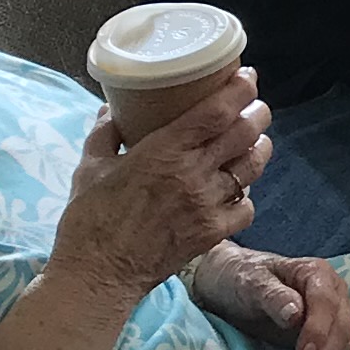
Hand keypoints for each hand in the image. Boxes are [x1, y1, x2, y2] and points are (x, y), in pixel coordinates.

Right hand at [54, 69, 269, 306]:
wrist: (98, 273)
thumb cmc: (90, 219)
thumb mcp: (90, 167)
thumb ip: (105, 134)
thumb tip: (112, 110)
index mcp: (164, 150)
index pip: (217, 111)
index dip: (240, 89)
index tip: (247, 77)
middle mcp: (193, 173)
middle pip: (244, 133)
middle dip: (257, 114)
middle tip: (255, 107)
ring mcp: (207, 205)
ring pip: (252, 168)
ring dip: (259, 150)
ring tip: (257, 141)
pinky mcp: (213, 233)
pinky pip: (246, 208)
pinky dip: (246, 196)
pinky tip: (238, 190)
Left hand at [187, 246, 349, 349]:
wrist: (234, 286)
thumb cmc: (243, 279)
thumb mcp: (251, 283)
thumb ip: (273, 296)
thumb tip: (295, 315)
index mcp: (317, 273)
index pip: (327, 303)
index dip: (318, 330)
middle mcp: (334, 293)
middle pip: (342, 327)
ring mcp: (335, 315)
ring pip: (348, 343)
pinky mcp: (330, 335)